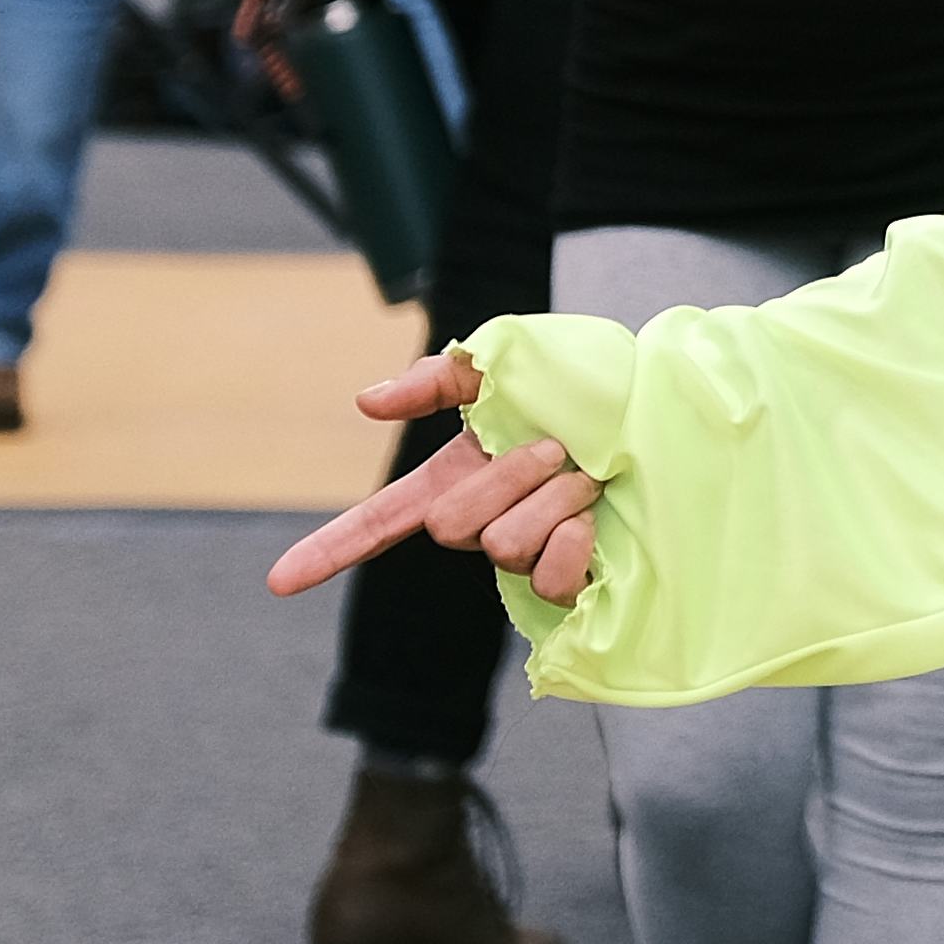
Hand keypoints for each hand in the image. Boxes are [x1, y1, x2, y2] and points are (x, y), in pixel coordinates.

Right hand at [263, 352, 603, 605]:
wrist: (665, 409)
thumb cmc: (588, 383)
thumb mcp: (510, 361)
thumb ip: (438, 377)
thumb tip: (366, 402)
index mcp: (458, 478)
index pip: (381, 521)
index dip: (331, 550)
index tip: (278, 582)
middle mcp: (485, 522)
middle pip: (453, 526)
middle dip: (507, 476)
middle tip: (558, 447)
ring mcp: (526, 556)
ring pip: (504, 546)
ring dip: (554, 496)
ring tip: (589, 475)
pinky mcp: (571, 582)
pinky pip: (550, 577)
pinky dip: (575, 540)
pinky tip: (596, 518)